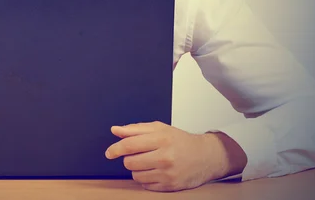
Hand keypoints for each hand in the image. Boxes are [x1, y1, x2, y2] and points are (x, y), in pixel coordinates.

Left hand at [105, 122, 246, 191]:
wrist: (205, 156)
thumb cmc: (180, 141)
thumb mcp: (159, 128)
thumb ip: (135, 129)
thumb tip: (115, 130)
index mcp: (161, 138)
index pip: (129, 145)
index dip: (115, 149)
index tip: (109, 153)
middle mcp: (164, 156)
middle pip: (130, 162)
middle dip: (129, 159)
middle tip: (139, 155)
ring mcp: (168, 173)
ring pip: (136, 175)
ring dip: (138, 169)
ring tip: (149, 162)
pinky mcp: (170, 186)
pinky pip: (146, 185)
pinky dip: (146, 179)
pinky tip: (155, 171)